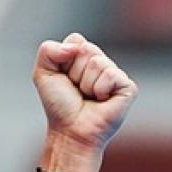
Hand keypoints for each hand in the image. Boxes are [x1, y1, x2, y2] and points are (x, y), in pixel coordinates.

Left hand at [32, 33, 137, 152]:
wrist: (70, 131)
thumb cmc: (59, 106)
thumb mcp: (43, 73)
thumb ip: (48, 50)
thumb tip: (75, 46)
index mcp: (84, 57)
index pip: (76, 39)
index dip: (65, 60)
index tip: (65, 78)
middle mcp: (102, 63)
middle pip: (87, 48)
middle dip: (75, 71)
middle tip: (77, 90)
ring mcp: (116, 75)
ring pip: (98, 62)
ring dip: (86, 83)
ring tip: (88, 97)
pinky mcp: (128, 87)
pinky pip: (110, 74)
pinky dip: (100, 89)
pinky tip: (101, 100)